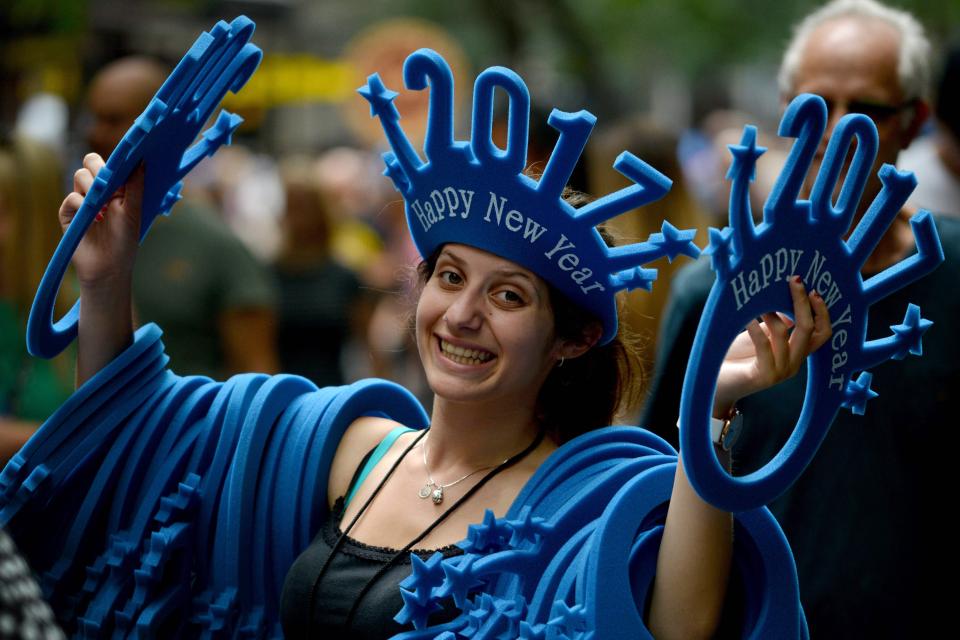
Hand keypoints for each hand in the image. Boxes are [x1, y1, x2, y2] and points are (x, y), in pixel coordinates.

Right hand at [59, 153, 143, 290]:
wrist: (109, 268)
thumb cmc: (125, 241)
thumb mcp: (134, 211)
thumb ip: (135, 185)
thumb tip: (140, 160)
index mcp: (115, 189)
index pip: (109, 164)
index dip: (114, 162)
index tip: (121, 169)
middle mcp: (97, 191)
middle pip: (90, 163)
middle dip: (99, 169)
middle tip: (108, 184)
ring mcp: (81, 201)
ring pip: (80, 176)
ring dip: (92, 186)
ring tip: (103, 206)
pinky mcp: (68, 214)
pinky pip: (71, 197)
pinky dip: (81, 203)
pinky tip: (93, 216)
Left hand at [714, 277, 830, 415]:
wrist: (715, 383)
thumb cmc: (735, 358)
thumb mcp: (760, 335)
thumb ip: (778, 323)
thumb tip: (789, 298)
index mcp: (796, 353)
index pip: (822, 333)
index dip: (822, 312)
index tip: (812, 290)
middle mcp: (793, 363)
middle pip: (809, 330)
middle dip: (803, 303)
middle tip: (795, 281)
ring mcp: (781, 372)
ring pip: (784, 334)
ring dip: (771, 313)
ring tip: (757, 300)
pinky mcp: (764, 376)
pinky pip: (764, 345)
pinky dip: (755, 327)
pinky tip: (745, 317)